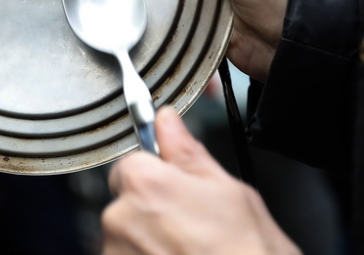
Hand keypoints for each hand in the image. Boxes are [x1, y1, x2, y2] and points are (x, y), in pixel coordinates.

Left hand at [102, 107, 300, 254]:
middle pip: (127, 201)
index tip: (175, 188)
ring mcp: (117, 252)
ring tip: (189, 249)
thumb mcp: (229, 191)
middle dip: (154, 209)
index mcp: (146, 184)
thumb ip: (187, 153)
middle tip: (192, 225)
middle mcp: (121, 219)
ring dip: (149, 239)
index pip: (132, 163)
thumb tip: (168, 122)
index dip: (157, 175)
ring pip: (128, 234)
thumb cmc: (247, 253)